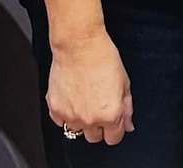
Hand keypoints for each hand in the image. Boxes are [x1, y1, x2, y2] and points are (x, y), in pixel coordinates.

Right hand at [47, 29, 133, 144]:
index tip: (113, 122)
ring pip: (76, 131)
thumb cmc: (103, 58)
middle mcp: (89, 119)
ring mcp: (70, 116)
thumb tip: (127, 124)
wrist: (79, 44)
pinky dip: (66, 114)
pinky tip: (73, 97)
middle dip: (98, 126)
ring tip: (85, 100)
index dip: (115, 129)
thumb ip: (126, 108)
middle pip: (95, 137)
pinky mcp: (55, 109)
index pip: (114, 138)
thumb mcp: (124, 82)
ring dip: (81, 121)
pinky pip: (61, 121)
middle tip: (98, 107)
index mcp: (110, 114)